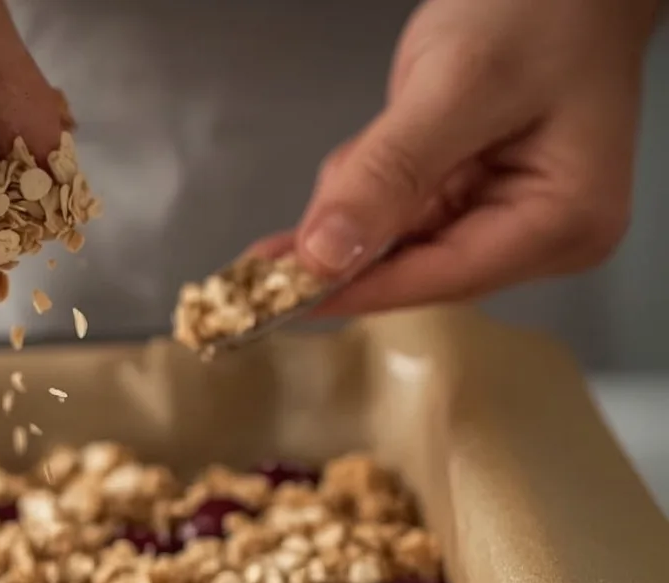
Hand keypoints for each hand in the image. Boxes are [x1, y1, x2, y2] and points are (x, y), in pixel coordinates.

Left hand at [250, 0, 659, 314]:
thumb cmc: (541, 5)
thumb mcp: (460, 85)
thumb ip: (390, 174)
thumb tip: (324, 257)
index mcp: (562, 224)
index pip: (440, 280)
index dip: (354, 291)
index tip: (279, 300)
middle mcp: (542, 238)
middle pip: (416, 270)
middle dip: (351, 244)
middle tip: (273, 249)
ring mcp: (510, 220)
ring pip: (399, 246)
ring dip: (357, 209)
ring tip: (352, 157)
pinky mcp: (477, 198)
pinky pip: (403, 216)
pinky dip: (367, 193)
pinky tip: (356, 164)